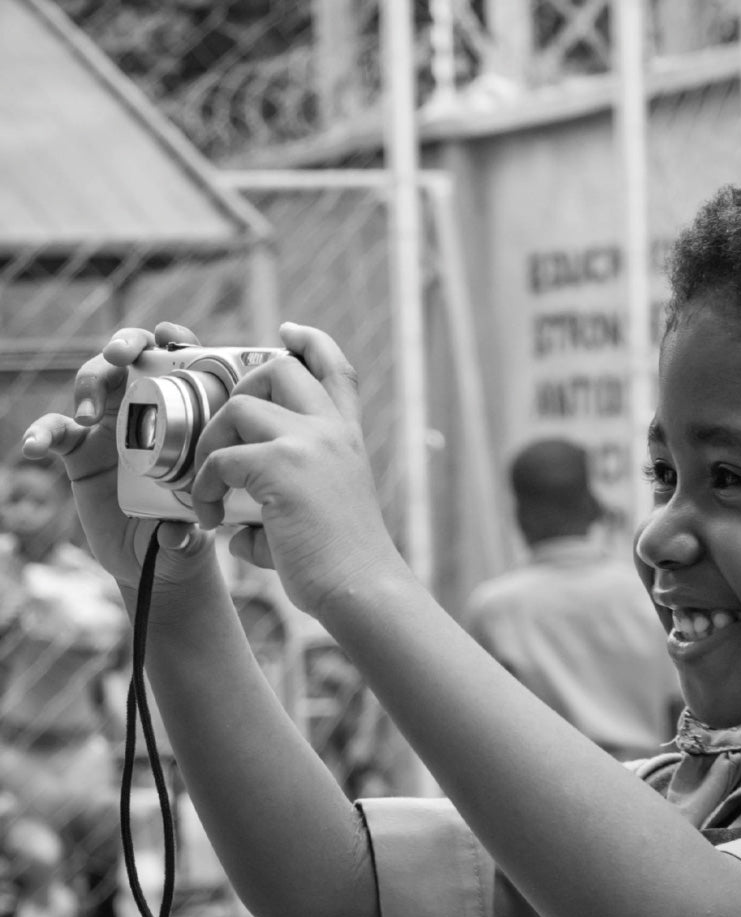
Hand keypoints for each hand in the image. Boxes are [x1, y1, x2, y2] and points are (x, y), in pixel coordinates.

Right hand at [21, 324, 213, 598]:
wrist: (153, 558)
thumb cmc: (188, 528)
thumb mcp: (197, 528)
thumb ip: (188, 530)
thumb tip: (175, 534)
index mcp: (186, 413)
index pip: (183, 365)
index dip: (176, 341)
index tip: (168, 336)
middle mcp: (148, 410)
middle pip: (132, 358)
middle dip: (123, 345)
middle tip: (118, 357)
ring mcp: (109, 426)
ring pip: (92, 383)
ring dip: (86, 387)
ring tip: (84, 417)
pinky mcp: (78, 450)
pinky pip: (55, 430)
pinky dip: (41, 434)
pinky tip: (33, 447)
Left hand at [191, 323, 405, 618]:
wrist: (361, 587)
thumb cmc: (342, 562)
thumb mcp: (324, 514)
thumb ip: (280, 505)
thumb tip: (235, 527)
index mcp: (348, 438)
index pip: (336, 369)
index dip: (311, 340)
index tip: (289, 330)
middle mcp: (333, 431)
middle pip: (281, 367)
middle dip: (239, 385)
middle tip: (223, 427)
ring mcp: (309, 443)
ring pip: (241, 404)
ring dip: (211, 440)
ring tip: (204, 483)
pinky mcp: (282, 466)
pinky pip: (221, 457)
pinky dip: (202, 485)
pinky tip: (208, 516)